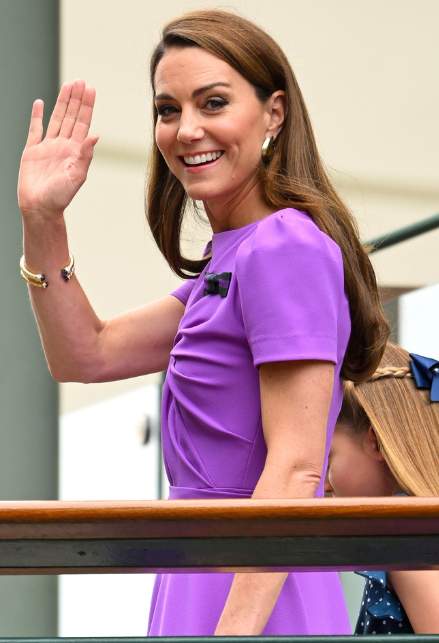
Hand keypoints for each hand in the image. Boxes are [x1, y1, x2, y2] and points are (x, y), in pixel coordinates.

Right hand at [18, 80, 98, 218]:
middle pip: (71, 117)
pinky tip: (40, 103)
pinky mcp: (31, 151)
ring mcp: (47, 147)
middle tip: (81, 81)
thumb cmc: (60, 197)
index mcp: (75, 151)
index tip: (91, 90)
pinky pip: (35, 130)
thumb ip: (85, 155)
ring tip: (68, 86)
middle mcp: (63, 146)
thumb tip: (95, 135)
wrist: (40, 208)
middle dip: (76, 99)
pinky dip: (36, 116)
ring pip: (56, 119)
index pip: (83, 123)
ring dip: (62, 102)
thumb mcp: (77, 176)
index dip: (87, 106)